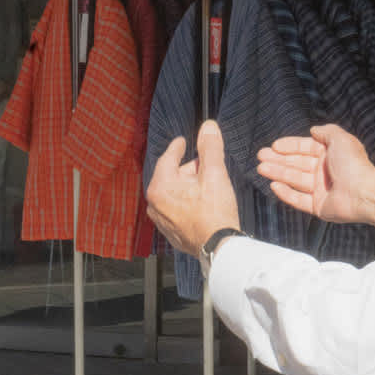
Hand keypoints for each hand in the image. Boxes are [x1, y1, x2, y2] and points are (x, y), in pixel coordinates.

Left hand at [145, 120, 240, 255]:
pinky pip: (176, 209)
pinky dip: (187, 202)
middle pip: (171, 176)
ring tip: (207, 188)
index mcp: (160, 187)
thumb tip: (208, 126)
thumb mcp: (215, 174)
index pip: (167, 158)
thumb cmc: (215, 212)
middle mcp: (154, 204)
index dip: (177, 147)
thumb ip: (210, 148)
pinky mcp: (170, 232)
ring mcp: (161, 220)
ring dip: (188, 187)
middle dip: (188, 170)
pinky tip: (202, 205)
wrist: (220, 248)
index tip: (182, 142)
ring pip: (173, 193)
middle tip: (207, 169)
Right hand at [257, 124, 374, 223]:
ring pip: (294, 180)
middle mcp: (324, 171)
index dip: (289, 146)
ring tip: (261, 168)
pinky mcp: (318, 207)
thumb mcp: (340, 138)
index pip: (305, 148)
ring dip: (277, 173)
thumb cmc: (353, 164)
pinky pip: (298, 200)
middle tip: (260, 157)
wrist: (363, 192)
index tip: (273, 146)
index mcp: (329, 155)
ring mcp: (320, 190)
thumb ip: (326, 131)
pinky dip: (286, 193)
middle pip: (296, 164)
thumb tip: (313, 129)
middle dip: (278, 160)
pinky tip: (274, 185)